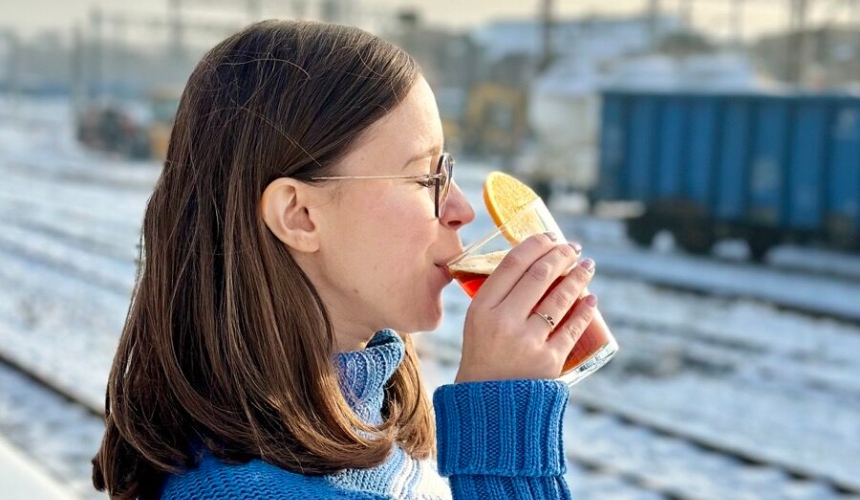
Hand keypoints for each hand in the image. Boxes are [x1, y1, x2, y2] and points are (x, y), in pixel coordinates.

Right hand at [455, 232, 596, 382]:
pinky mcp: (549, 361)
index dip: (535, 245)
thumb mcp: (476, 321)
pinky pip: (572, 328)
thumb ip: (498, 295)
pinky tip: (591, 298)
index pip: (513, 264)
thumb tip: (532, 263)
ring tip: (587, 266)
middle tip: (573, 247)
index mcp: (481, 308)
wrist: (487, 404)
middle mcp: (504, 322)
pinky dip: (585, 309)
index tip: (549, 236)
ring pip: (560, 298)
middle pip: (539, 275)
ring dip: (578, 277)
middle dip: (561, 255)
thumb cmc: (484, 355)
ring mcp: (528, 342)